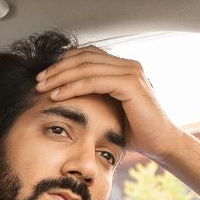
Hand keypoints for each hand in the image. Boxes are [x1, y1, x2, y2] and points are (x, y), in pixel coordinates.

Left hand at [35, 46, 185, 161]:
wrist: (161, 144)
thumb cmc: (136, 131)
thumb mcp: (111, 110)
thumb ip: (96, 97)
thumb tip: (69, 96)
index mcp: (124, 68)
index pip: (87, 55)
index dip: (63, 62)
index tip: (44, 77)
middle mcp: (128, 65)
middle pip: (84, 56)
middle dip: (57, 68)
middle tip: (38, 80)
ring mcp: (130, 72)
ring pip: (86, 66)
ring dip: (60, 76)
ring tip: (42, 88)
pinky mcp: (130, 83)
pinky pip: (93, 80)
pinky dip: (72, 87)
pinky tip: (57, 95)